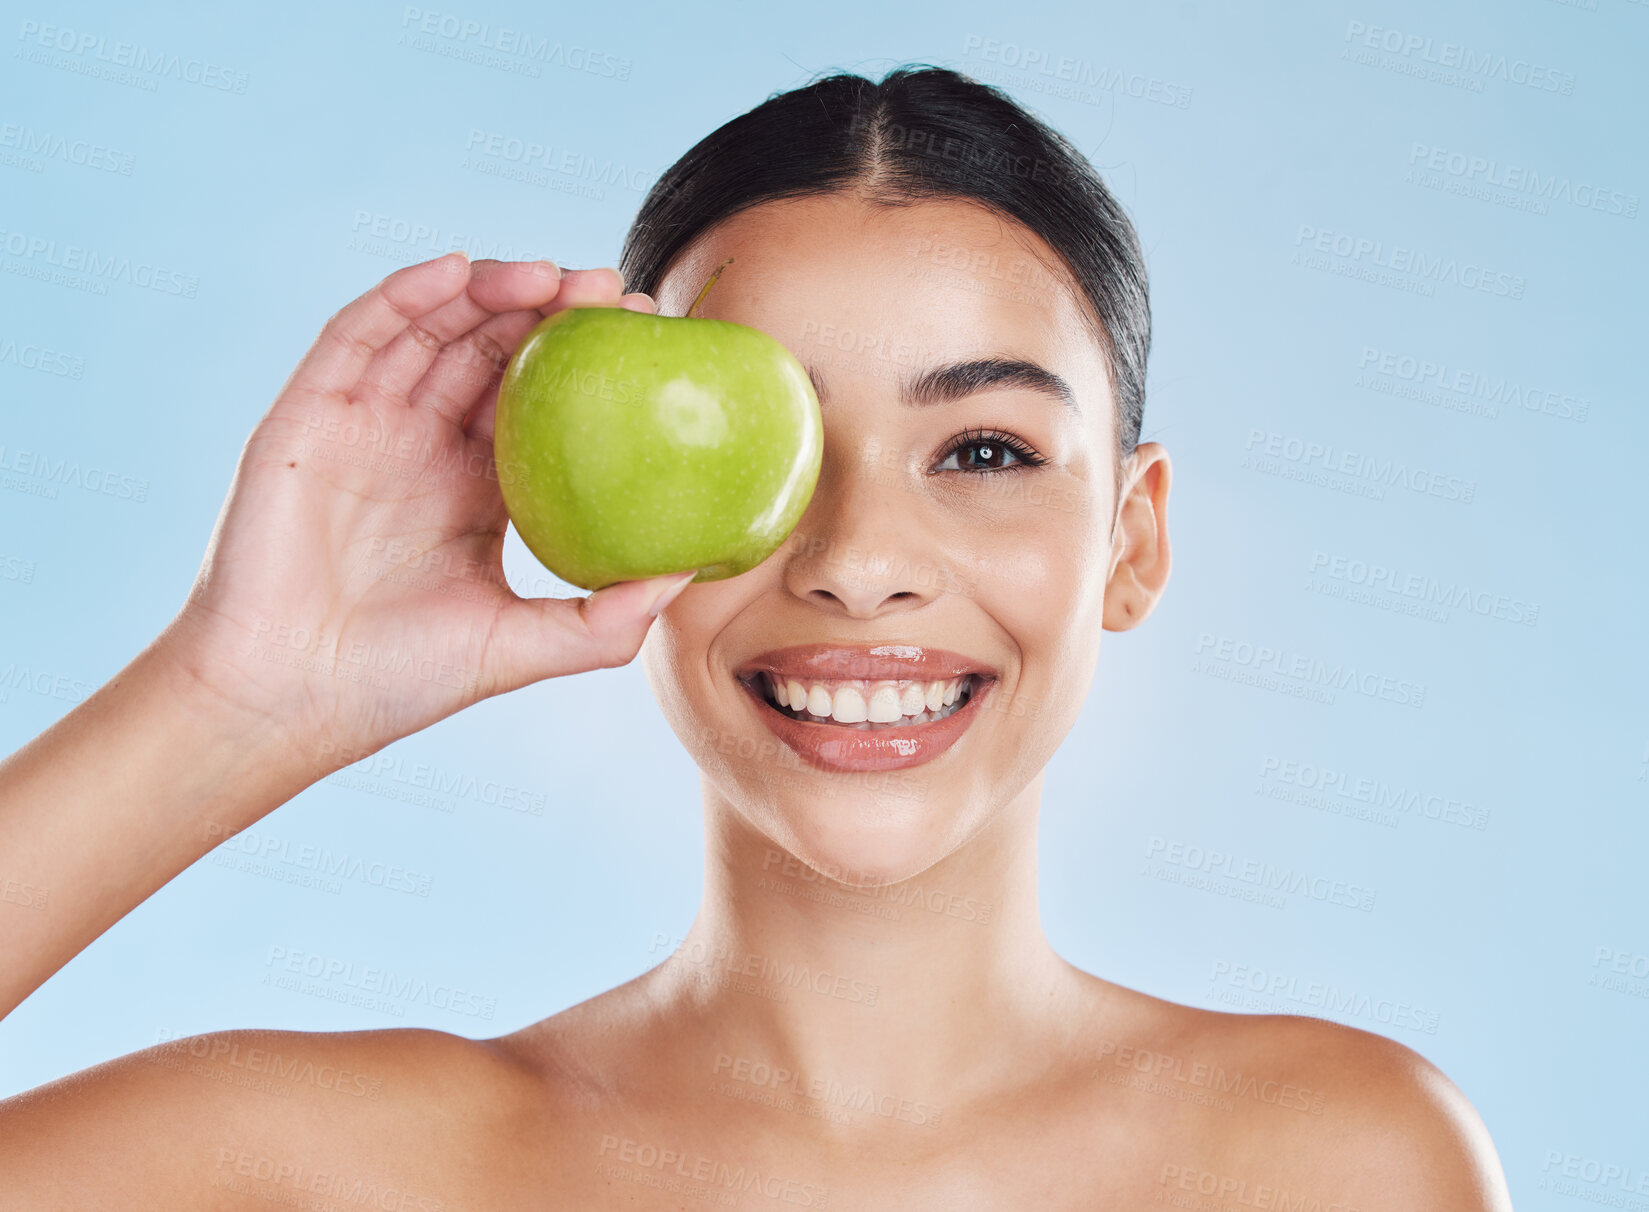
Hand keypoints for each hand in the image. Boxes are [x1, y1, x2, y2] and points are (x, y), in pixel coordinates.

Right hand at [163, 252, 693, 768]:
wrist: (286, 700)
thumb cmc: (398, 681)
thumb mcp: (522, 645)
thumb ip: (607, 621)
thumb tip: (689, 576)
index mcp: (475, 488)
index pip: (540, 402)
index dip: (587, 362)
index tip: (646, 334)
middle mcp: (423, 446)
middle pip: (491, 350)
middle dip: (549, 309)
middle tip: (609, 290)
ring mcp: (364, 425)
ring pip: (431, 329)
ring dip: (488, 290)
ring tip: (548, 274)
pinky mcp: (308, 416)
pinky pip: (356, 336)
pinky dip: (402, 296)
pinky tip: (454, 271)